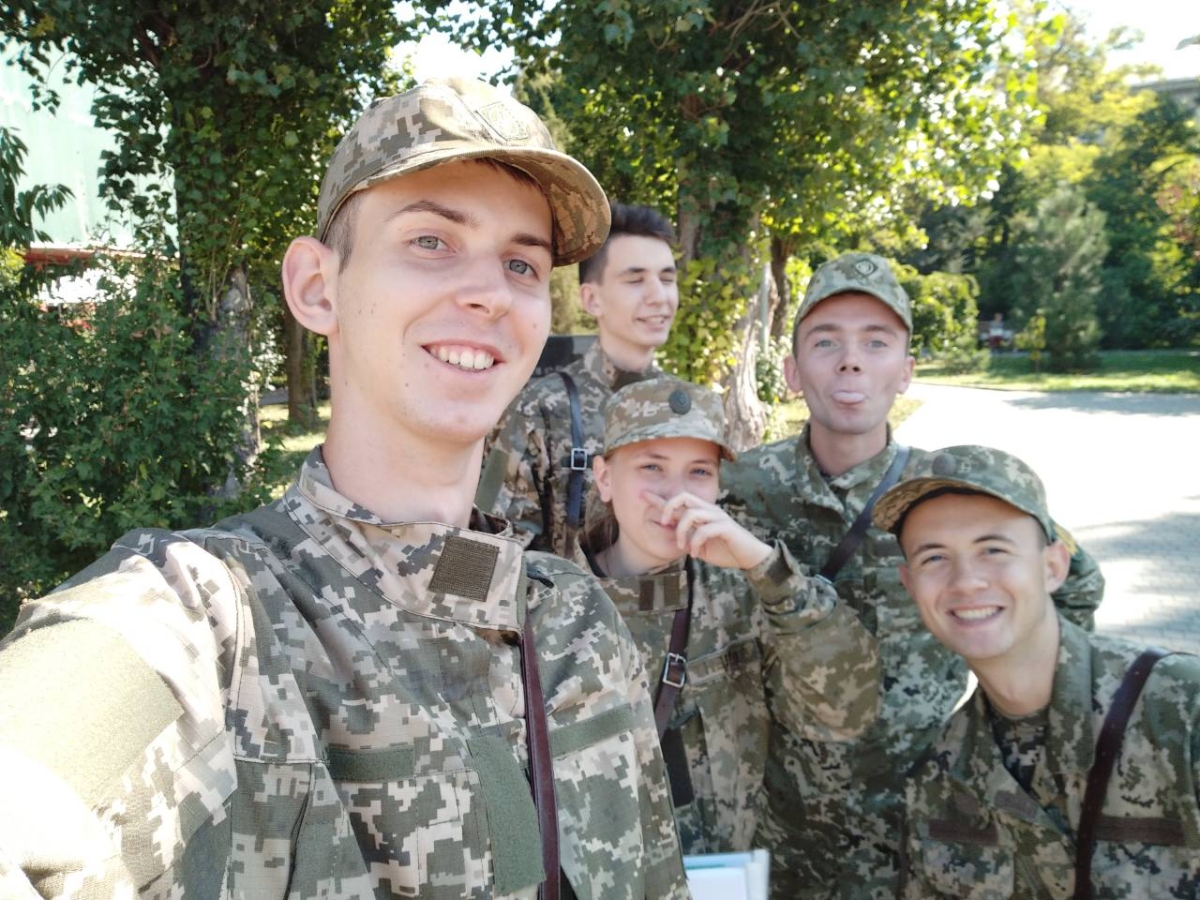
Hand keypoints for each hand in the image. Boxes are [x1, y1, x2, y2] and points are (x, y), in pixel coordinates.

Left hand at [646, 491, 772, 570]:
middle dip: (668, 507)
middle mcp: (709, 510)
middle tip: (663, 523)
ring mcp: (718, 517)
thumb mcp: (699, 544)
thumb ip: (688, 537)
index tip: (643, 495)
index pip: (678, 501)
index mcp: (702, 512)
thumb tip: (673, 536)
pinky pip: (704, 530)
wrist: (749, 557)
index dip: (660, 499)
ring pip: (691, 513)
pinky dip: (695, 542)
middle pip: (683, 496)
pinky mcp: (726, 527)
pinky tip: (694, 554)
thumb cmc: (724, 550)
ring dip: (682, 532)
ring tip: (682, 547)